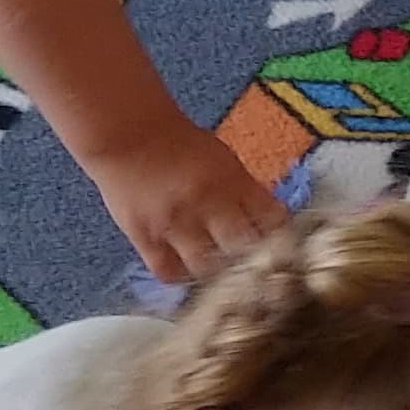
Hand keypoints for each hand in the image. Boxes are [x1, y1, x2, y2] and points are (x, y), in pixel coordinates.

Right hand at [96, 122, 287, 282]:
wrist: (126, 134)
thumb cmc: (178, 143)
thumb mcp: (225, 159)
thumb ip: (246, 191)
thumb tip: (269, 222)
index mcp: (234, 182)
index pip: (273, 221)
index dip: (281, 238)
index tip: (283, 248)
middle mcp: (208, 204)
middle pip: (245, 249)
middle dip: (255, 260)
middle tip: (255, 267)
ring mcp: (175, 224)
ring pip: (209, 269)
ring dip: (218, 274)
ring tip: (221, 273)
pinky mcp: (145, 238)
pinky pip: (169, 272)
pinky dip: (183, 276)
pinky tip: (189, 270)